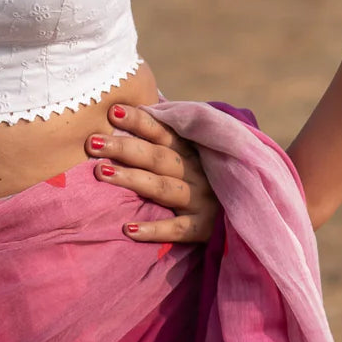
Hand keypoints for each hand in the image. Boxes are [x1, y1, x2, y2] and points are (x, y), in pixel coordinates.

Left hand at [86, 103, 218, 243]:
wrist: (250, 217)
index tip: (111, 111)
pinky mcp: (206, 228)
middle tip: (92, 142)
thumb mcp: (195, 155)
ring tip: (100, 173)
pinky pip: (178, 229)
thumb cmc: (210, 180)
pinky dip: (155, 230)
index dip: (138, 120)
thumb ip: (167, 140)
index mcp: (192, 151)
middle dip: (123, 148)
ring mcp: (203, 199)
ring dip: (132, 179)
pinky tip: (128, 229)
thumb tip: (128, 115)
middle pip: (156, 157)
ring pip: (162, 188)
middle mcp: (198, 171)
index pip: (162, 131)